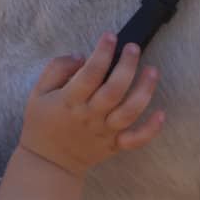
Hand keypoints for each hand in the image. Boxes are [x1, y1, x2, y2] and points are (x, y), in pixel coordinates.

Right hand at [19, 33, 163, 177]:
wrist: (48, 162)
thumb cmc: (42, 123)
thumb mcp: (38, 92)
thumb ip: (56, 70)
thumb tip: (81, 56)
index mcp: (70, 101)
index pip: (90, 73)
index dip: (102, 52)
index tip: (110, 37)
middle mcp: (90, 116)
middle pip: (114, 89)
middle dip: (127, 65)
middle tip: (133, 48)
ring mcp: (104, 132)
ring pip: (129, 111)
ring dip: (144, 90)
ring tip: (152, 70)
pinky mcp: (114, 145)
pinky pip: (136, 139)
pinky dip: (151, 129)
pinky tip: (161, 113)